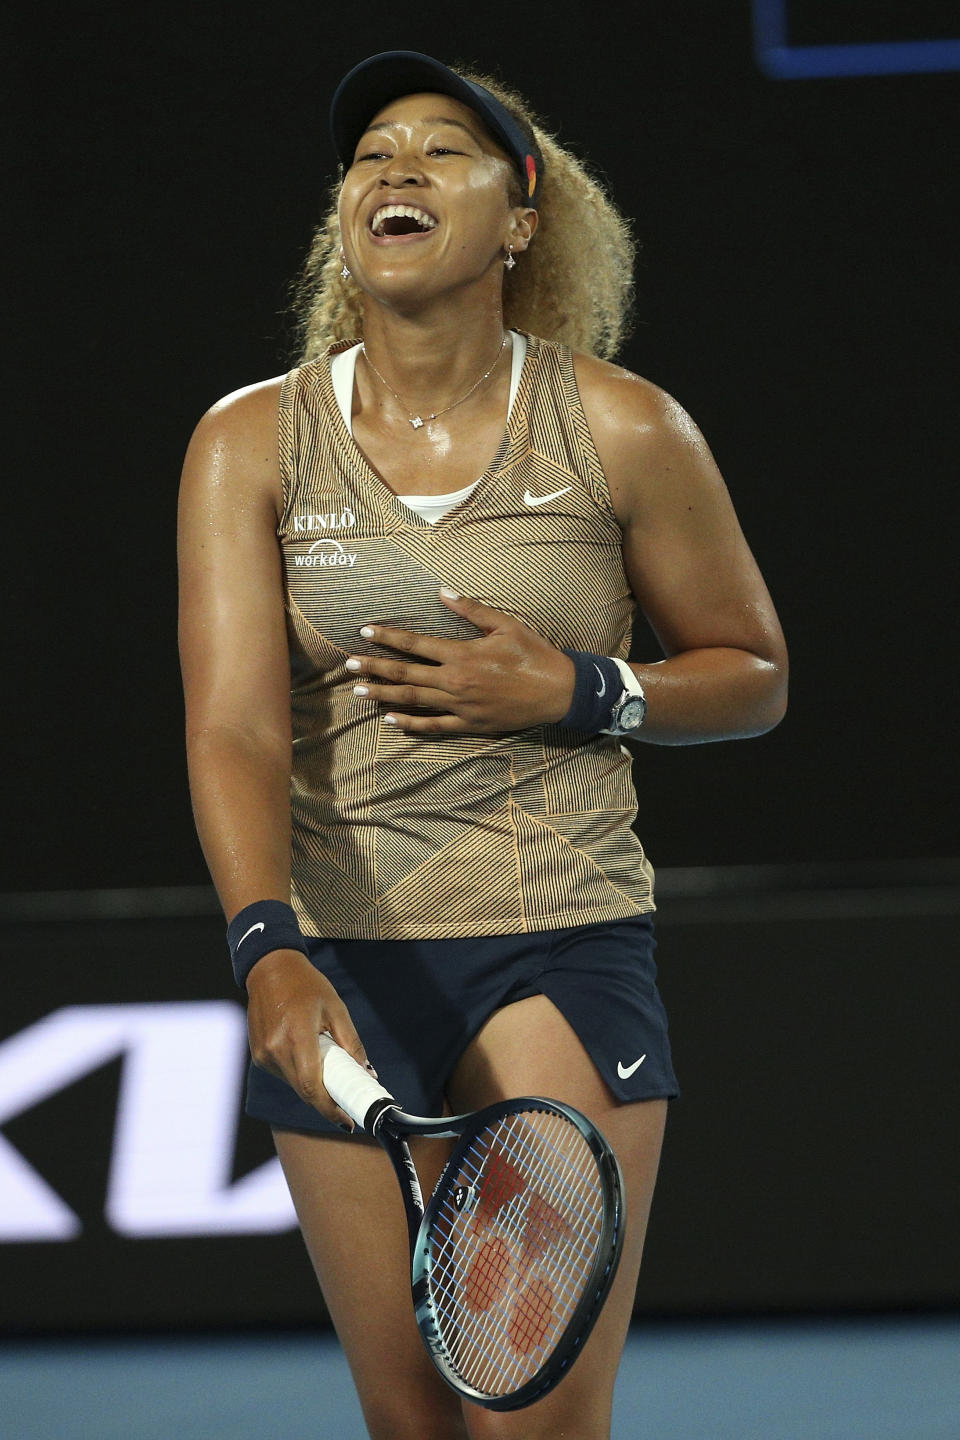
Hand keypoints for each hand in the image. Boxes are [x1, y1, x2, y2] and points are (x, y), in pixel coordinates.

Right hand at [245, 949, 370, 1128]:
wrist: (269, 970)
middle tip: (345, 1100)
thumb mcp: (336, 1008)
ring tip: (324, 1059)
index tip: (347, 1121)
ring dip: (313, 1083)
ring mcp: (263, 1055)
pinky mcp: (258, 1055)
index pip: (313, 1087)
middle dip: (326, 1100)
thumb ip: (351, 1043)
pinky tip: (306, 1053)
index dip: (330, 1109)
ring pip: (294, 1084)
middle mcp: (275, 1050)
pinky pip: (284, 1074)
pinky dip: (299, 1072)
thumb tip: (366, 1072)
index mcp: (297, 1037)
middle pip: (304, 1091)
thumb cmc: (306, 985)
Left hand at [346, 587, 575, 733]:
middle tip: (348, 666)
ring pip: (413, 700)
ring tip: (359, 692)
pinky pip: (434, 726)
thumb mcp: (505, 624)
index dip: (387, 636)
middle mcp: (455, 681)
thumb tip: (442, 592)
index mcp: (462, 654)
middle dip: (374, 668)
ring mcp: (460, 706)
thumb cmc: (534, 654)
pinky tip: (392, 720)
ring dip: (383, 695)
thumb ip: (471, 610)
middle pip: (405, 674)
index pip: (414, 644)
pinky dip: (411, 723)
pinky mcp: (469, 724)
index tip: (364, 632)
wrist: (559, 691)